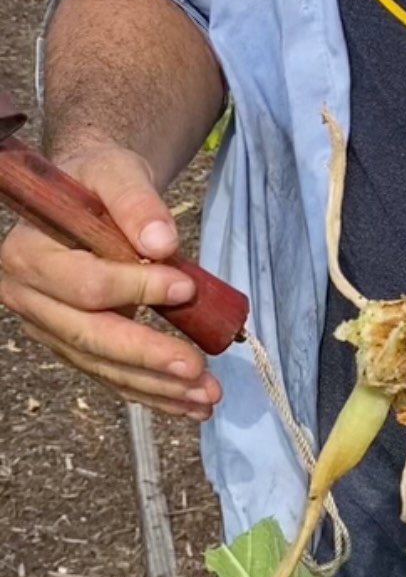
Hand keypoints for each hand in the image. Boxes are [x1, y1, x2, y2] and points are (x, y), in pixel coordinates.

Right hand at [0, 139, 220, 422]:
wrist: (87, 196)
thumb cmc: (96, 180)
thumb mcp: (116, 173)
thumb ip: (136, 203)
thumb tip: (162, 244)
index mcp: (28, 254)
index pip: (84, 285)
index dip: (136, 289)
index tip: (186, 286)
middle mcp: (27, 299)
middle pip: (89, 338)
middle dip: (147, 357)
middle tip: (197, 369)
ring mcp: (47, 329)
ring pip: (102, 366)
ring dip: (156, 387)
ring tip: (206, 397)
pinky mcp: (70, 346)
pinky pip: (110, 375)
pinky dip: (151, 392)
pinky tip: (188, 404)